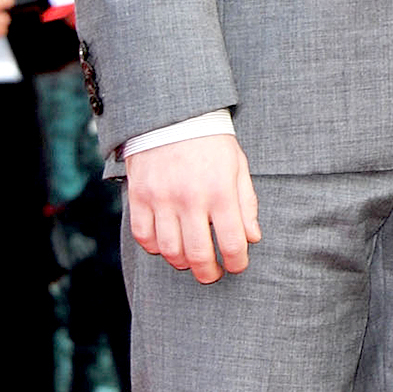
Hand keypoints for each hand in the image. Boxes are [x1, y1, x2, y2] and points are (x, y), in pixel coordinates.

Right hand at [126, 134, 261, 281]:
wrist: (175, 116)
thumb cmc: (213, 143)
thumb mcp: (239, 166)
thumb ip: (246, 203)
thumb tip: (253, 237)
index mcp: (221, 190)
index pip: (231, 241)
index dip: (237, 261)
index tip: (238, 265)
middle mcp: (190, 199)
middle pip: (198, 254)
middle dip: (208, 273)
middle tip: (213, 275)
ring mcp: (162, 200)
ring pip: (169, 251)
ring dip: (182, 263)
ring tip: (192, 261)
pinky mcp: (140, 198)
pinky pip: (144, 237)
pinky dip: (155, 248)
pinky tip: (168, 244)